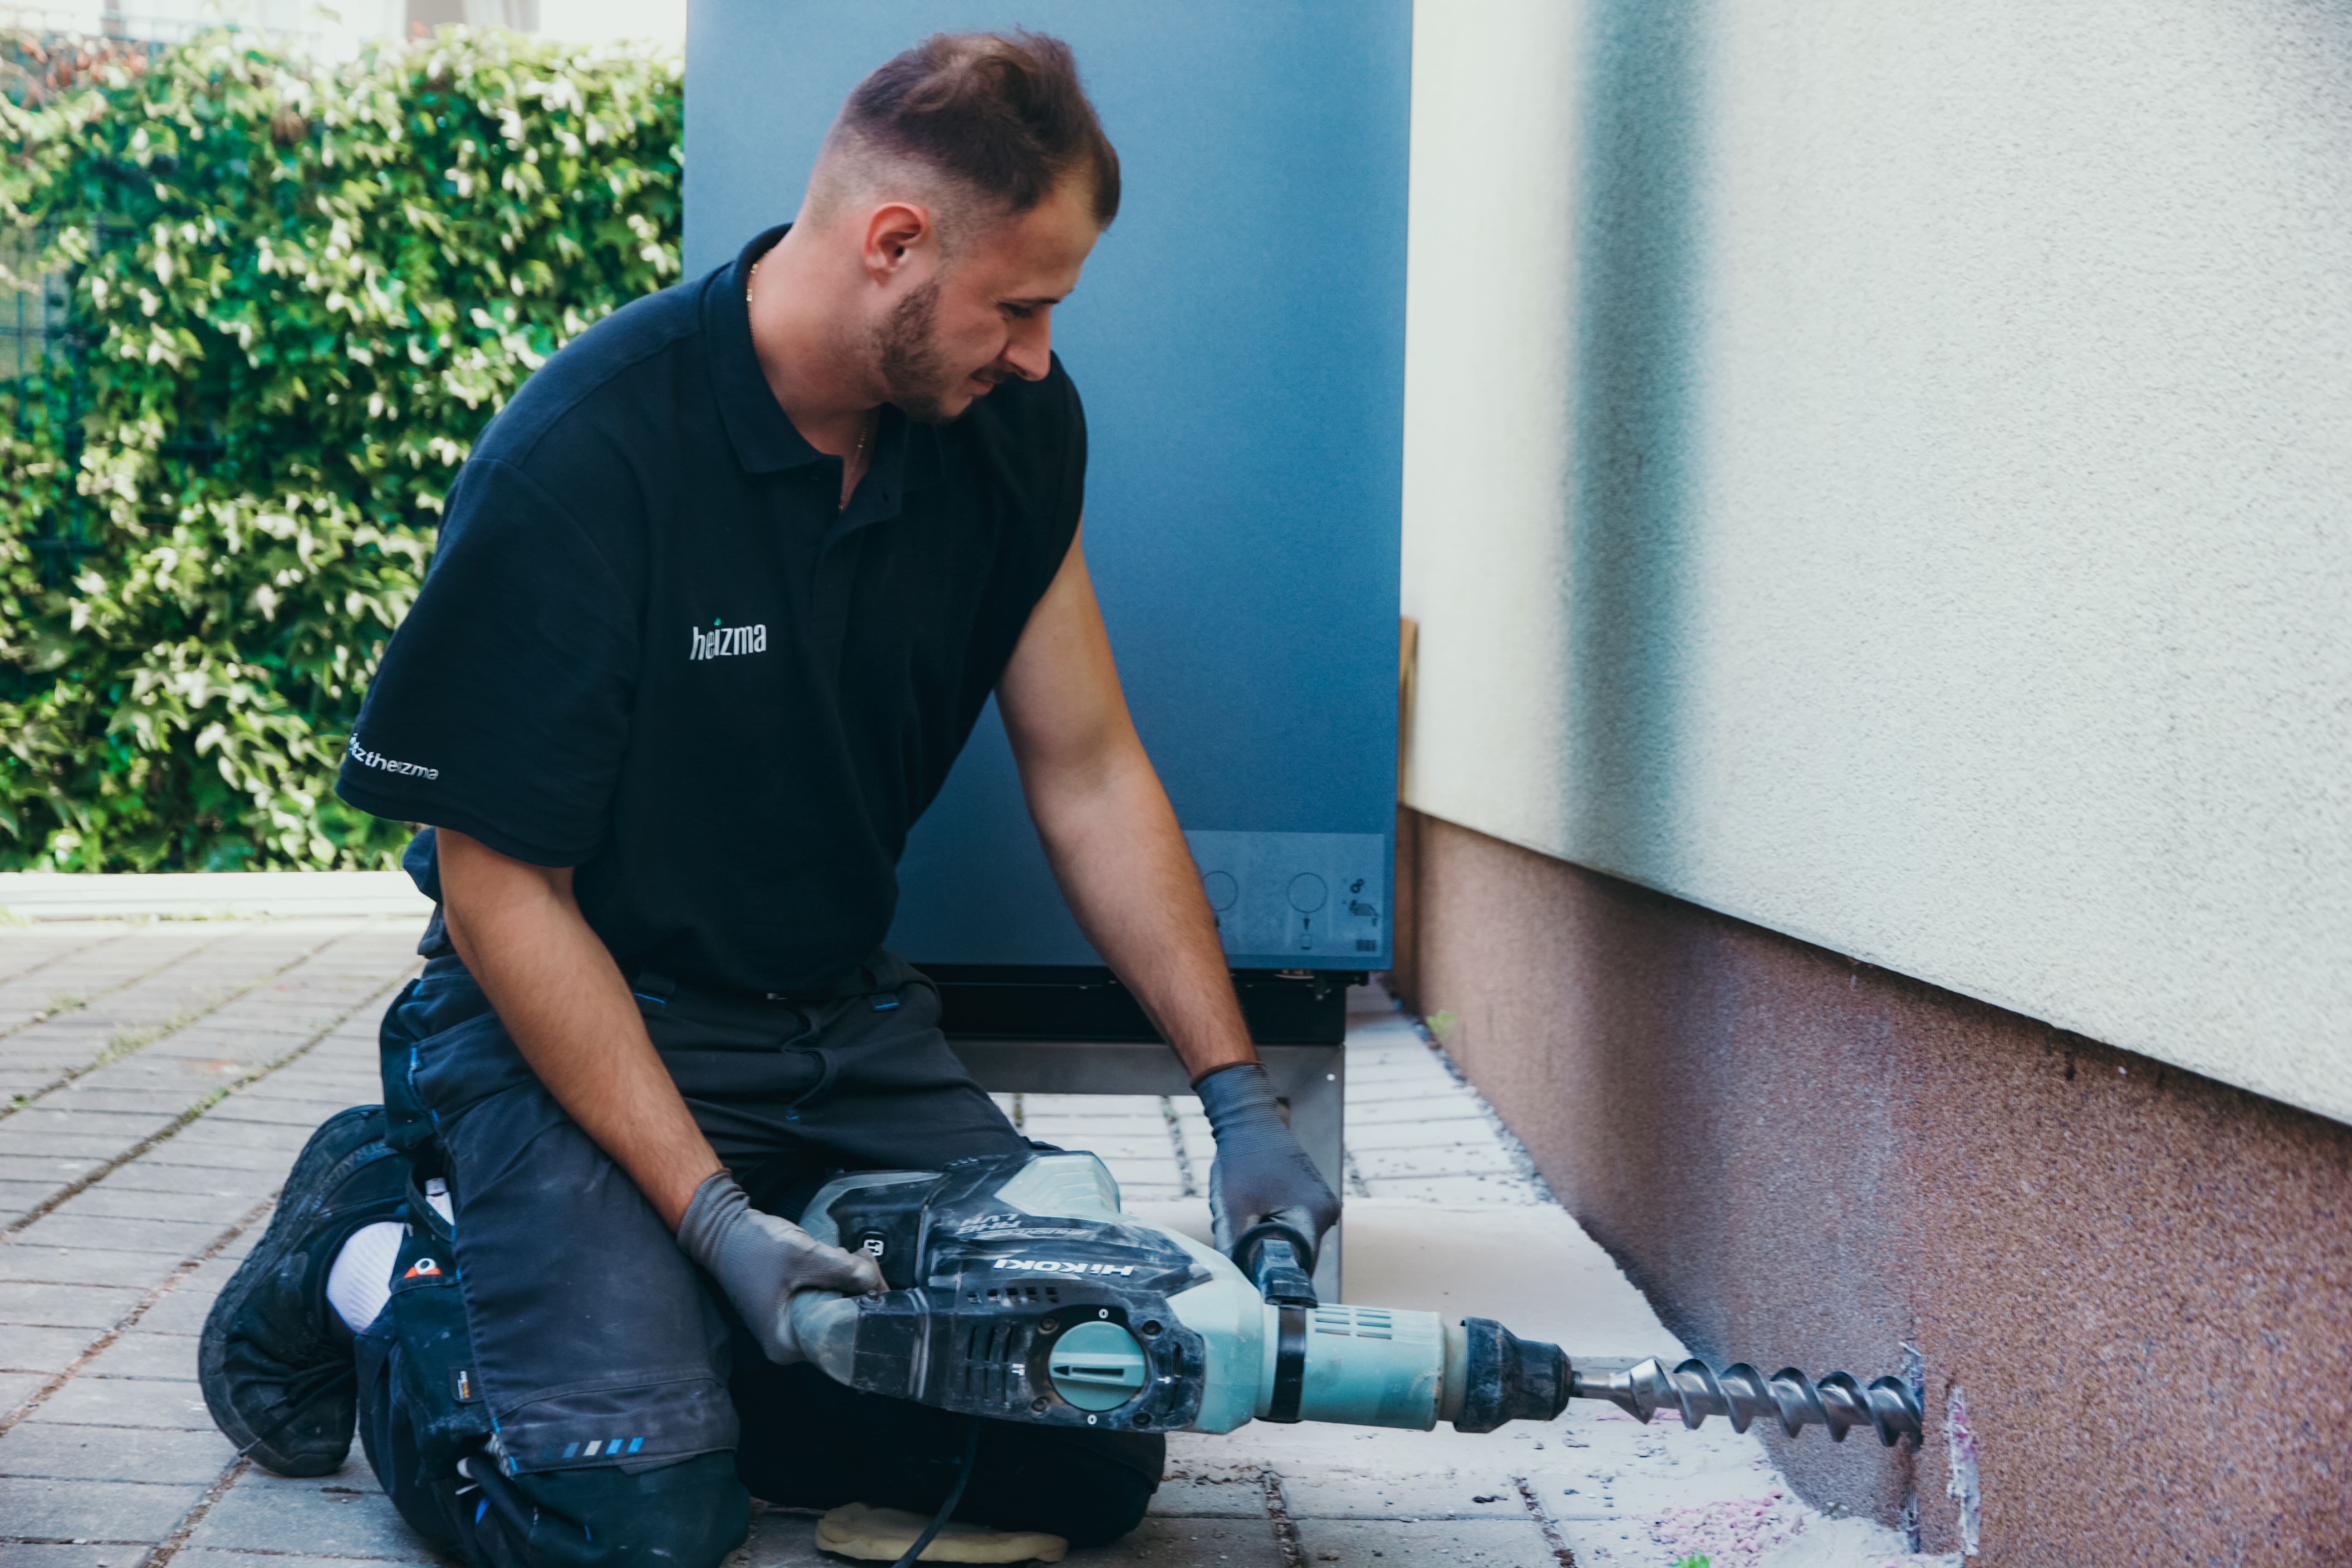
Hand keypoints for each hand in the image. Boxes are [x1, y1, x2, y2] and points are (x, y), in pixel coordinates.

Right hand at [675, 1171, 884, 1363]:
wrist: (723, 1228)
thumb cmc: (754, 1247)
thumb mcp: (803, 1257)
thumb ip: (843, 1271)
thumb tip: (874, 1282)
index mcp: (787, 1343)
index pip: (841, 1338)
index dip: (863, 1311)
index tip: (875, 1284)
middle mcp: (788, 1340)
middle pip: (840, 1323)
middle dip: (857, 1293)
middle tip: (863, 1263)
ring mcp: (789, 1321)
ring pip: (835, 1306)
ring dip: (846, 1281)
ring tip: (849, 1256)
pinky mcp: (791, 1303)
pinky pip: (824, 1295)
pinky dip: (833, 1277)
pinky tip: (833, 1258)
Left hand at [1197, 1061, 1340, 1262]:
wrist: (1250, 1122)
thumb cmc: (1239, 1161)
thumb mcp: (1229, 1209)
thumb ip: (1234, 1250)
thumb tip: (1237, 1286)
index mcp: (1311, 1215)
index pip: (1299, 1269)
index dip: (1273, 1279)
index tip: (1252, 1279)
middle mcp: (1327, 1212)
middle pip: (1300, 1258)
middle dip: (1271, 1258)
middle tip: (1244, 1238)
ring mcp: (1326, 1204)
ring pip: (1299, 1244)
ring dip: (1274, 1242)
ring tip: (1253, 1216)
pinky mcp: (1319, 1200)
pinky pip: (1301, 1228)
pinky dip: (1280, 1228)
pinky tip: (1262, 1209)